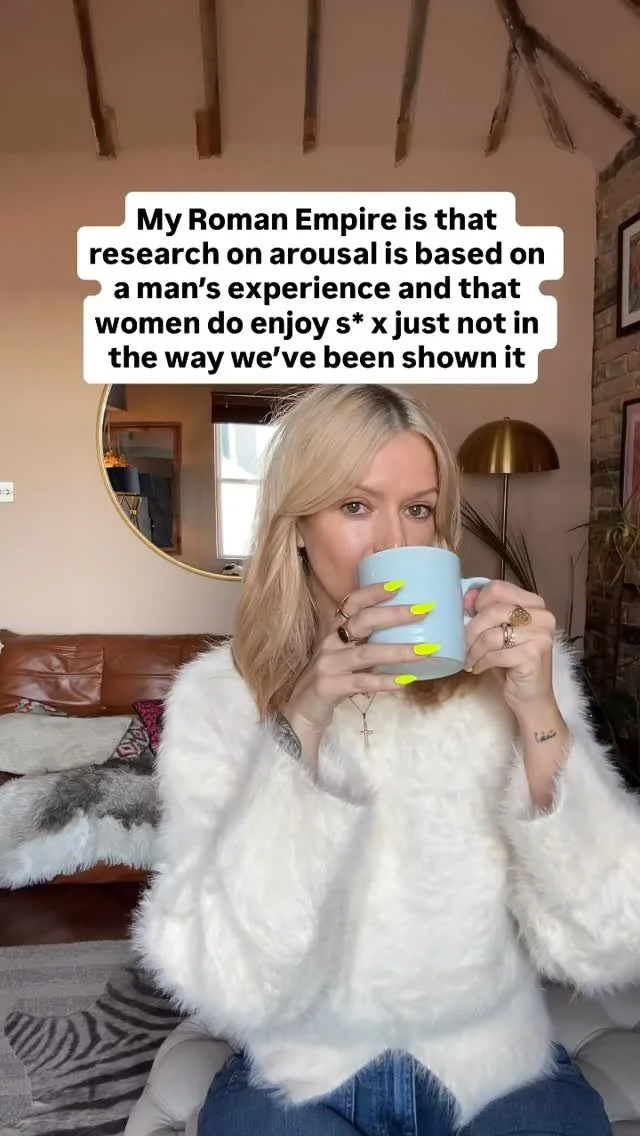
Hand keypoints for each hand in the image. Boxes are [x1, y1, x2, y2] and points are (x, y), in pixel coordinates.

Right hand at [283, 582, 431, 735]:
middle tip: (424, 611)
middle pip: (362, 621)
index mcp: (335, 631)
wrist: (302, 711)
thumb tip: (409, 632)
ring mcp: (327, 664)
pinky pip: (361, 683)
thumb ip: (367, 643)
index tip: (399, 584)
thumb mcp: (345, 656)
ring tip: (426, 650)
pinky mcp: (328, 687)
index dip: (373, 592)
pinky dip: (384, 681)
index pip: (352, 603)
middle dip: (394, 615)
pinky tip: (404, 682)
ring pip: (366, 653)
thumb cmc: (332, 679)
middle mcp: (330, 643)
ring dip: (398, 651)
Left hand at [463, 579, 556, 712]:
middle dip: (471, 630)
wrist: (531, 698)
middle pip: (491, 611)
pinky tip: (478, 668)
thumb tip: (466, 595)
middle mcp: (542, 616)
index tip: (468, 616)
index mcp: (534, 604)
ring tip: (471, 659)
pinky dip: (481, 662)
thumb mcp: (498, 633)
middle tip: (464, 645)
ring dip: (474, 650)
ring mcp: (540, 636)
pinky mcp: (533, 655)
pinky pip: (495, 654)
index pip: (498, 588)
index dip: (477, 602)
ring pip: (491, 634)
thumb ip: (486, 611)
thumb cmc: (512, 663)